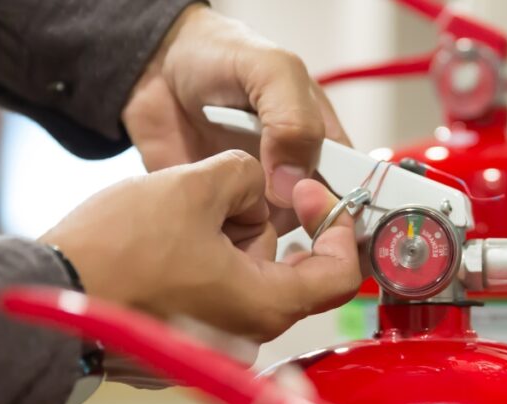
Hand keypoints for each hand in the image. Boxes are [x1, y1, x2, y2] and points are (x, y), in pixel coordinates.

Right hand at [39, 150, 360, 344]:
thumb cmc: (115, 253)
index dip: (332, 223)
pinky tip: (162, 243)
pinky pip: (212, 293)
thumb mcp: (192, 187)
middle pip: (282, 267)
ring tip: (174, 218)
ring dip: (222, 238)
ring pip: (243, 275)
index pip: (339, 273)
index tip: (307, 192)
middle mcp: (246, 337)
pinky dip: (200, 262)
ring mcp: (211, 344)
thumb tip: (252, 185)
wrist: (48, 295)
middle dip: (255, 222)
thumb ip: (244, 176)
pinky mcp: (182, 343)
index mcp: (264, 306)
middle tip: (217, 194)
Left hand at [122, 4, 349, 231]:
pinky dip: (223, 246)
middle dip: (301, 242)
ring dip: (258, 245)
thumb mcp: (270, 70)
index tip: (328, 233)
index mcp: (321, 146)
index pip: (350, 194)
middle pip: (314, 229)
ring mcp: (256, 199)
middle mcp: (294, 179)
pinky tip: (210, 234)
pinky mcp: (218, 214)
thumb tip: (292, 184)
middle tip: (269, 230)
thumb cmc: (221, 56)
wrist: (156, 67)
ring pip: (271, 244)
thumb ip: (292, 119)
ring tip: (233, 227)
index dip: (346, 218)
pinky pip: (228, 244)